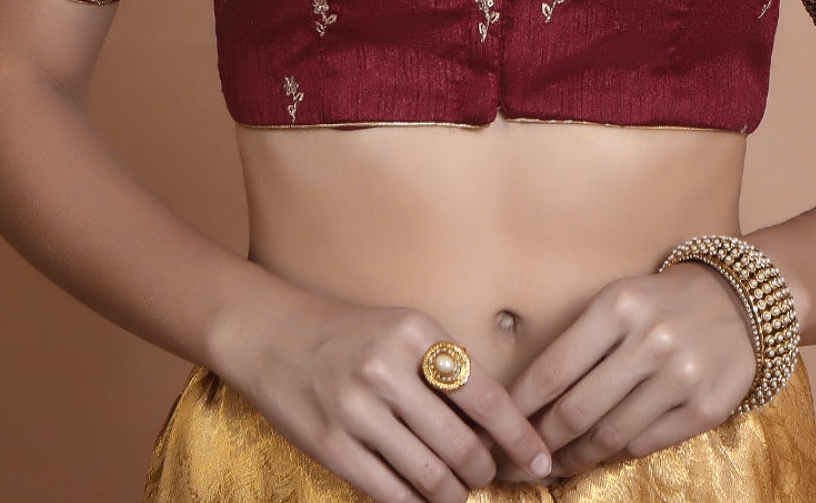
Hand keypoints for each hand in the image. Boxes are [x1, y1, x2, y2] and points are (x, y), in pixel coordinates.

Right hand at [210, 278, 554, 502]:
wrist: (274, 335)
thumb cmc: (351, 334)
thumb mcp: (404, 329)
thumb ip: (447, 369)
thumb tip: (497, 427)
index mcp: (415, 333)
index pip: (486, 396)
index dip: (519, 436)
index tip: (541, 460)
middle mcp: (387, 370)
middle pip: (461, 445)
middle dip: (483, 472)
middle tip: (486, 476)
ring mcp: (356, 410)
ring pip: (429, 476)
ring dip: (452, 494)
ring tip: (457, 492)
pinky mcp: (332, 445)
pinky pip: (390, 492)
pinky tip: (423, 499)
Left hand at [492, 262, 758, 483]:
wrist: (737, 301)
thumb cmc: (658, 302)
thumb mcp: (616, 301)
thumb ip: (578, 342)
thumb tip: (528, 398)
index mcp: (618, 306)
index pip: (553, 369)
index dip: (520, 407)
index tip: (499, 428)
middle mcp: (650, 341)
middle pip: (577, 409)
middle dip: (540, 442)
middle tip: (519, 459)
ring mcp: (681, 376)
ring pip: (610, 434)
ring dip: (575, 456)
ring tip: (555, 463)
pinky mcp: (707, 407)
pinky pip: (645, 443)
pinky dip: (617, 452)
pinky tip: (600, 453)